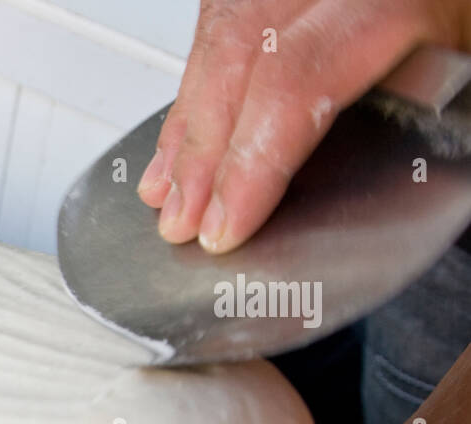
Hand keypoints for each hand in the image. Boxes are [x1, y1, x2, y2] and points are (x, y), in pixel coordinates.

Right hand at [137, 0, 470, 253]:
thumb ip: (434, 105)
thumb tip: (379, 193)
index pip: (296, 79)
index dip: (248, 163)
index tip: (224, 225)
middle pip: (241, 54)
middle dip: (201, 150)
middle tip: (183, 221)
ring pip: (222, 31)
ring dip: (187, 119)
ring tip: (166, 187)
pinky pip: (227, 14)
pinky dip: (199, 76)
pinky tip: (185, 124)